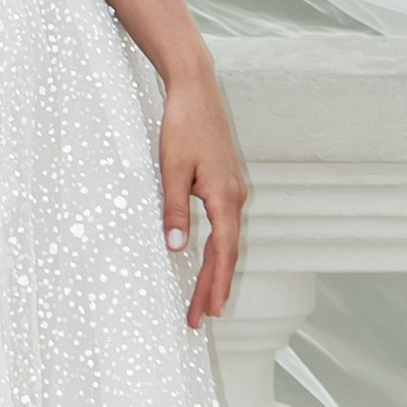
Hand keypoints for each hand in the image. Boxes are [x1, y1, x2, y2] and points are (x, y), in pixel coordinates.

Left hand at [159, 62, 246, 327]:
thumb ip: (174, 210)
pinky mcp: (226, 182)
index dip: (215, 285)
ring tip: (205, 298)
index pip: (223, 253)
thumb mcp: (171, 170)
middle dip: (214, 287)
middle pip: (227, 252)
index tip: (207, 312)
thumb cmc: (183, 125)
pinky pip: (225, 225)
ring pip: (227, 240)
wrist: (196, 89)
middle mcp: (235, 196)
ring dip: (217, 270)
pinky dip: (219, 249)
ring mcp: (233, 188)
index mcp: (224, 197)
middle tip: (200, 318)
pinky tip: (210, 258)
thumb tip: (175, 248)